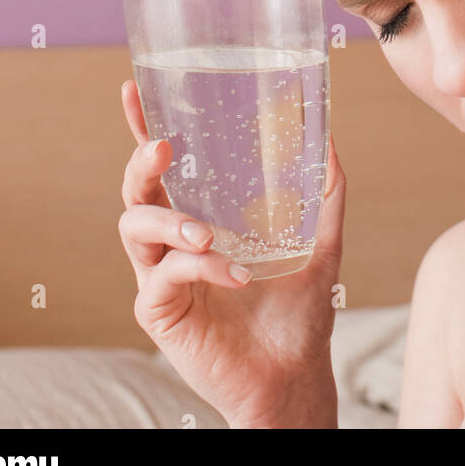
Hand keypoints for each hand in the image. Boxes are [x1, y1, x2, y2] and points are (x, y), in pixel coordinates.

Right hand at [118, 80, 343, 427]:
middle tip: (164, 148)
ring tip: (206, 231)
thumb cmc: (298, 313)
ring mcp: (161, 275)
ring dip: (169, 219)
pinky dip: (200, 265)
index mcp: (200, 216)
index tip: (133, 90)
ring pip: (134, 226)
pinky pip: (164, 274)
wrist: (294, 375)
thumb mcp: (319, 242)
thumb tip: (330, 140)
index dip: (143, 127)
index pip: (163, 166)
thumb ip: (323, 194)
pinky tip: (235, 273)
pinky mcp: (158, 309)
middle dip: (141, 162)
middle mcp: (172, 242)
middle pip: (135, 189)